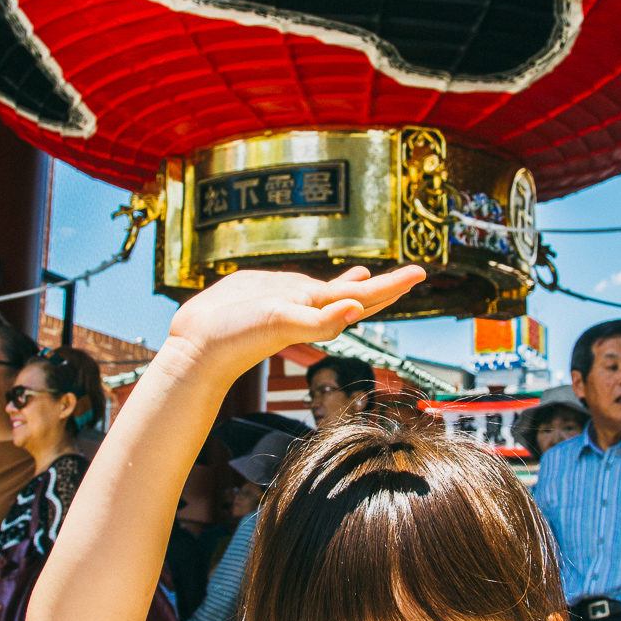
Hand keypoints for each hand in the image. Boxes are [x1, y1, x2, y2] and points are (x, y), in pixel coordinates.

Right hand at [167, 265, 425, 382]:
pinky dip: (321, 284)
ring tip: (374, 275)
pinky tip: (329, 282)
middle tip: (415, 274)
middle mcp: (310, 307)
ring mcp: (290, 302)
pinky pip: (305, 288)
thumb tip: (355, 308)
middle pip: (358, 295)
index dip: (394, 286)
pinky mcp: (270, 295)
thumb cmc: (238, 338)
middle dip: (386, 285)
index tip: (422, 273)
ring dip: (356, 286)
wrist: (198, 347)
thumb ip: (319, 321)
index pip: (366, 297)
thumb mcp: (282, 323)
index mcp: (319, 312)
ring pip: (333, 292)